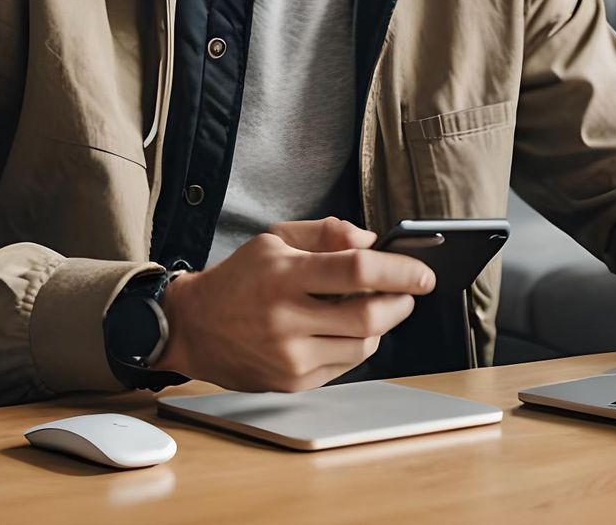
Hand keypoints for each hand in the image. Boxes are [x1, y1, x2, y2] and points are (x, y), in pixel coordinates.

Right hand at [151, 218, 435, 391]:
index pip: (356, 270)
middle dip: (401, 303)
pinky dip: (358, 344)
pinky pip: (346, 364)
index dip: (398, 271)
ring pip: (363, 345)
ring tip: (373, 307)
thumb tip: (371, 241)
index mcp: (283, 276)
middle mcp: (286, 320)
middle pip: (368, 316)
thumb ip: (326, 233)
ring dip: (381, 324)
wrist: (193, 327)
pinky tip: (346, 328)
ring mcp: (289, 357)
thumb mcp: (275, 240)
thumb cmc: (240, 279)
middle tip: (408, 291)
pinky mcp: (291, 382)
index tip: (423, 272)